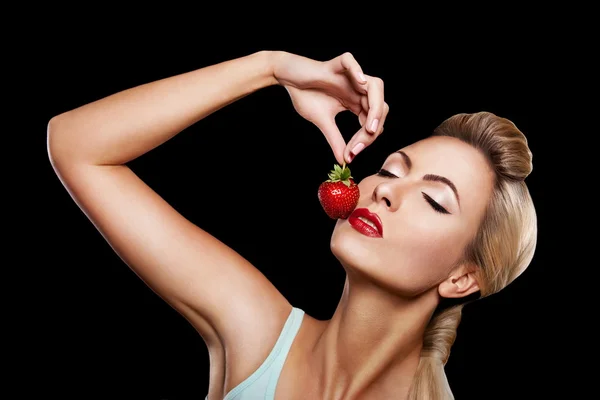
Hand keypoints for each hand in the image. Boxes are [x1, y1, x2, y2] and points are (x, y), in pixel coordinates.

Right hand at [272, 51, 388, 164]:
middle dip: (374, 128)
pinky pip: (351, 61)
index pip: (373, 121)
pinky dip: (357, 70)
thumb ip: (335, 139)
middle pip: (381, 106)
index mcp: (357, 102)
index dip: (366, 139)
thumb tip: (343, 160)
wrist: (288, 79)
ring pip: (375, 86)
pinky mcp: (336, 64)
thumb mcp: (323, 122)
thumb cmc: (305, 96)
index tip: (351, 153)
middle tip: (359, 145)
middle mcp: (358, 89)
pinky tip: (361, 83)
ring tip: (369, 125)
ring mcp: (350, 75)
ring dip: (376, 106)